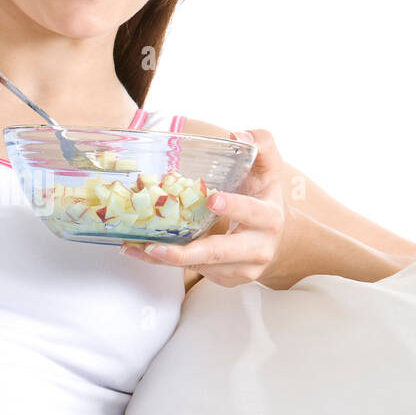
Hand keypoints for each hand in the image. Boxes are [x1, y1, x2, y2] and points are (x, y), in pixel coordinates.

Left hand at [121, 129, 287, 287]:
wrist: (276, 240)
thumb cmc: (264, 199)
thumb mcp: (268, 170)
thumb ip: (261, 145)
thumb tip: (239, 135)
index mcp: (268, 218)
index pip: (253, 212)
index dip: (234, 207)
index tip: (212, 200)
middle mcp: (257, 248)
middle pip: (220, 253)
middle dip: (187, 253)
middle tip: (157, 247)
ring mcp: (241, 269)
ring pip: (200, 266)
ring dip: (166, 259)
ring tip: (139, 248)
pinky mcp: (224, 279)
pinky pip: (192, 272)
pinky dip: (165, 262)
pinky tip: (142, 252)